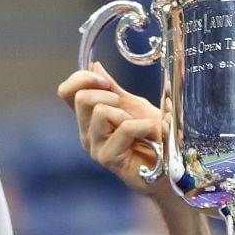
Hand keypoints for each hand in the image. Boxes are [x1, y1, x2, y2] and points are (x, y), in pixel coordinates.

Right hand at [58, 64, 174, 201]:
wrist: (168, 168)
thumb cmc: (151, 137)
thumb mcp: (133, 106)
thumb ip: (113, 88)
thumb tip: (94, 66)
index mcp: (89, 118)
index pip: (66, 93)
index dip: (81, 79)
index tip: (105, 81)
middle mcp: (87, 132)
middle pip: (82, 98)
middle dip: (108, 94)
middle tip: (126, 107)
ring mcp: (95, 147)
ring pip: (101, 112)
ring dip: (128, 114)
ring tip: (142, 127)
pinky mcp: (107, 158)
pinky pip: (124, 128)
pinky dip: (143, 126)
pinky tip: (152, 136)